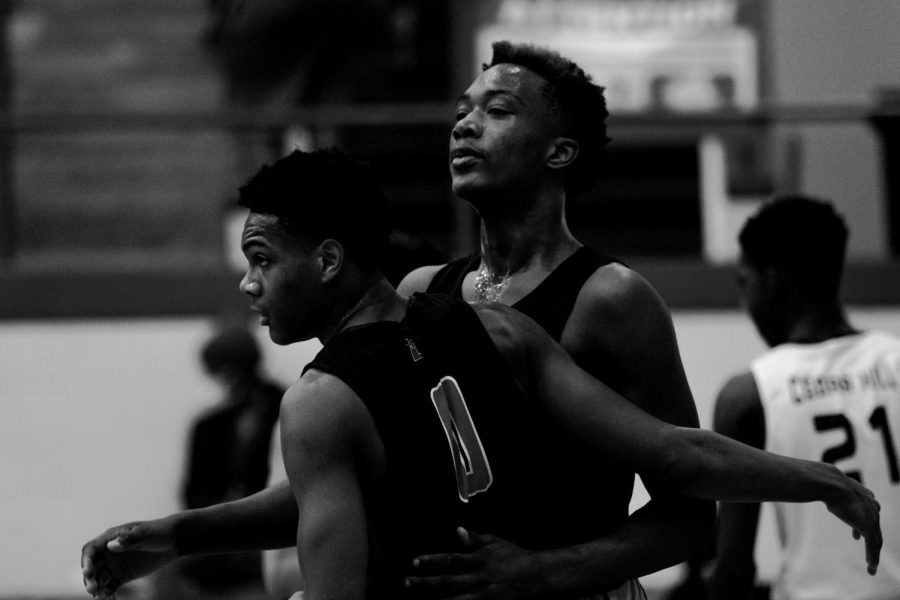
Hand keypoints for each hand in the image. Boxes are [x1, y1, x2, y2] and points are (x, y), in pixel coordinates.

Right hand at [81, 518, 178, 598]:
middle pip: (92, 567)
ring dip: (97, 588)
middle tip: (94, 590)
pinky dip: (108, 593)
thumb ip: (129, 539)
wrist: (174, 541)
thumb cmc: (159, 532)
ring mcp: (115, 565)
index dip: (86, 562)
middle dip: (90, 579)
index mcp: (111, 538)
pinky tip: (111, 599)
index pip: (90, 550)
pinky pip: (110, 586)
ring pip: (99, 579)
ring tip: (102, 597)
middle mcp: (109, 552)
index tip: (88, 573)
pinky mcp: (123, 576)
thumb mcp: (145, 534)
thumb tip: (111, 546)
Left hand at [405, 527, 543, 599]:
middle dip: (425, 583)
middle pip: (446, 582)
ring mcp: (483, 595)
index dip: (431, 560)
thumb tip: (458, 530)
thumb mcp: (495, 542)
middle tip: (407, 582)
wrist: (536, 577)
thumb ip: (474, 538)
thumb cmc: (514, 556)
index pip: (450, 560)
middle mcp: (478, 579)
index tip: (414, 561)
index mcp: (479, 560)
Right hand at [824, 470, 881, 574]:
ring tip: (871, 566)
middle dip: (872, 541)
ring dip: (874, 555)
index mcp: (864, 496)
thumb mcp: (827, 487)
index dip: (862, 526)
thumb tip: (806, 483)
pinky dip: (873, 557)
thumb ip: (825, 489)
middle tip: (869, 552)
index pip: (867, 514)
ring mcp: (871, 518)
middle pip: (874, 529)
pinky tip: (871, 567)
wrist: (831, 484)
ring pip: (876, 540)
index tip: (856, 537)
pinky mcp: (868, 527)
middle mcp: (872, 507)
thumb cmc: (824, 483)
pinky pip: (873, 546)